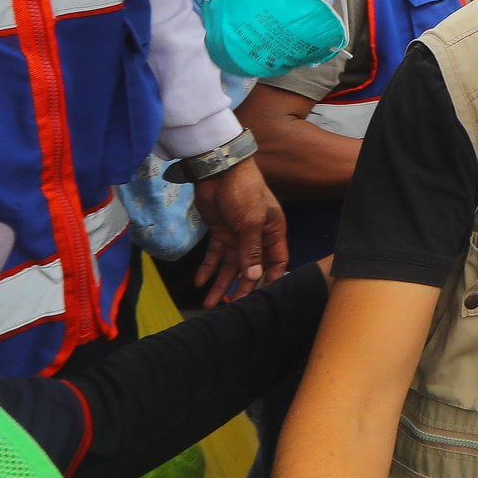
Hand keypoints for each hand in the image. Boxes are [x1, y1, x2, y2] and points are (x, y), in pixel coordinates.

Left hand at [192, 157, 288, 306]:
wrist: (219, 171)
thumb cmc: (244, 192)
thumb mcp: (251, 221)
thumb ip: (252, 249)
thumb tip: (254, 276)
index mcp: (273, 232)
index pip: (277, 261)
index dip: (272, 279)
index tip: (264, 298)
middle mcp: (257, 236)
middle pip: (251, 267)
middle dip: (241, 286)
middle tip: (232, 306)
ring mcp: (237, 235)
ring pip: (230, 265)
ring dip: (221, 283)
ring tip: (210, 303)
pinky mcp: (219, 233)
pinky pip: (214, 255)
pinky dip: (207, 269)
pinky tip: (199, 282)